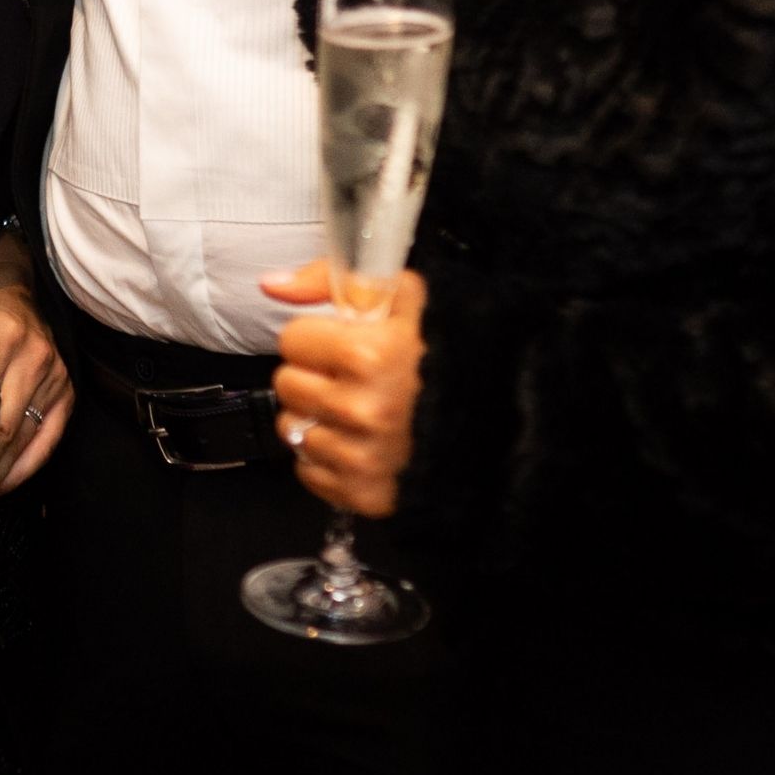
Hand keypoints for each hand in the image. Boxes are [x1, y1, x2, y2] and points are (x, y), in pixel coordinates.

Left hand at [262, 259, 424, 521]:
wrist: (502, 417)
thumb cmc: (449, 353)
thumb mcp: (404, 296)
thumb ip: (331, 281)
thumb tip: (272, 285)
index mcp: (368, 355)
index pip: (292, 339)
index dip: (318, 336)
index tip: (345, 342)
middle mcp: (361, 410)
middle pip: (287, 385)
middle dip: (315, 376)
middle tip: (352, 376)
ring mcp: (362, 457)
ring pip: (293, 429)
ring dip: (318, 418)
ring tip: (358, 409)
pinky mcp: (364, 494)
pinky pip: (309, 472)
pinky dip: (328, 458)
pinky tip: (360, 442)